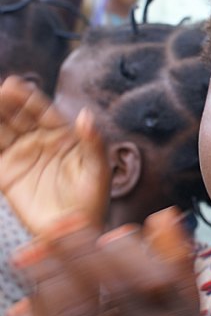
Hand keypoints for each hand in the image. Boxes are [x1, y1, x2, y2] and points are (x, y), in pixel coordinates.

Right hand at [0, 76, 109, 233]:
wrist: (74, 230)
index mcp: (63, 136)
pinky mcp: (7, 174)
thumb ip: (93, 143)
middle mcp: (40, 141)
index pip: (42, 111)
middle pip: (17, 115)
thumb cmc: (93, 200)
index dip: (27, 98)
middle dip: (4, 102)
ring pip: (1, 130)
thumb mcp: (97, 171)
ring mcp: (22, 155)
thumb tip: (86, 114)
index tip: (13, 85)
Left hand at [8, 207, 204, 315]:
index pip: (154, 278)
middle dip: (82, 253)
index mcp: (175, 313)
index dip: (131, 255)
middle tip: (57, 225)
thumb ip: (177, 258)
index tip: (111, 233)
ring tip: (30, 254)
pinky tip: (23, 306)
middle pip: (113, 290)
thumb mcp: (187, 303)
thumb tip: (163, 215)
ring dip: (51, 279)